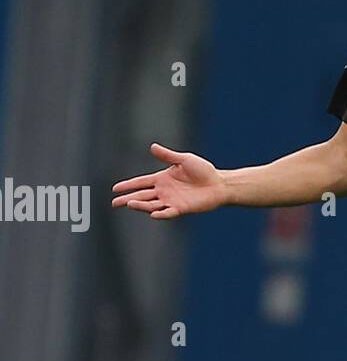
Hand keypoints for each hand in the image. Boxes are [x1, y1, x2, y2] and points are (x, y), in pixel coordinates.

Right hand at [112, 143, 227, 218]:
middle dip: (127, 199)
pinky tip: (152, 213)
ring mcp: (171, 201)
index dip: (128, 185)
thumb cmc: (203, 170)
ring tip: (129, 204)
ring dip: (140, 205)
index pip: (141, 182)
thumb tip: (152, 147)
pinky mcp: (181, 208)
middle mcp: (164, 191)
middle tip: (114, 203)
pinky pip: (168, 212)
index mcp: (162, 178)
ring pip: (151, 205)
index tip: (115, 189)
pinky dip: (160, 213)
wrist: (219, 184)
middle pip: (141, 196)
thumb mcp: (184, 159)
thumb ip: (168, 156)